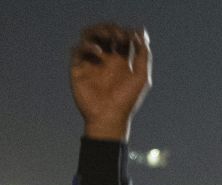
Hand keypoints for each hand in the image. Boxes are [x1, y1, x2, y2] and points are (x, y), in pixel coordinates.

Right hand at [70, 24, 151, 140]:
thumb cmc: (127, 101)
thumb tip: (141, 33)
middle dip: (111, 29)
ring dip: (98, 31)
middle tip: (118, 36)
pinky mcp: (78, 69)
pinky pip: (78, 49)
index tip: (130, 36)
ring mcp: (90, 63)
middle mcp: (104, 59)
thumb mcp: (141, 77)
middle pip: (103, 33)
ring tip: (108, 37)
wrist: (109, 118)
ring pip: (89, 36)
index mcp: (119, 60)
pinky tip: (99, 53)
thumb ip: (143, 55)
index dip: (124, 32)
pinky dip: (88, 46)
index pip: (119, 37)